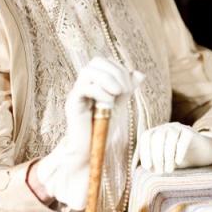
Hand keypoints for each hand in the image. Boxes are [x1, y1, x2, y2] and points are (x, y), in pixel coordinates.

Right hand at [35, 58, 143, 209]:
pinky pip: (84, 88)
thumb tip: (139, 73)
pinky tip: (108, 105)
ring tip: (117, 95)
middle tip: (124, 91)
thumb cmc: (103, 129)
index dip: (119, 69)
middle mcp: (83, 84)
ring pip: (88, 71)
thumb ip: (127, 89)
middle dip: (115, 72)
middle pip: (96, 61)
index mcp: (94, 82)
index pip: (104, 61)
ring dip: (108, 80)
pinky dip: (101, 93)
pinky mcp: (72, 104)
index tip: (129, 88)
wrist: (90, 150)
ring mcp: (76, 93)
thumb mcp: (120, 105)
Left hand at [139, 122, 211, 172]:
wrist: (202, 154)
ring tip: (169, 170)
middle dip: (157, 156)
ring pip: (170, 137)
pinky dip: (179, 151)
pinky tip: (178, 162)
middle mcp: (167, 127)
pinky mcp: (191, 132)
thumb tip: (149, 168)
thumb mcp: (165, 162)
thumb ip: (155, 163)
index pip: (146, 137)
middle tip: (160, 172)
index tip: (147, 167)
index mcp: (157, 132)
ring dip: (167, 156)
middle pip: (157, 136)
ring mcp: (179, 128)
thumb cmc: (179, 159)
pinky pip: (183, 139)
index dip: (145, 151)